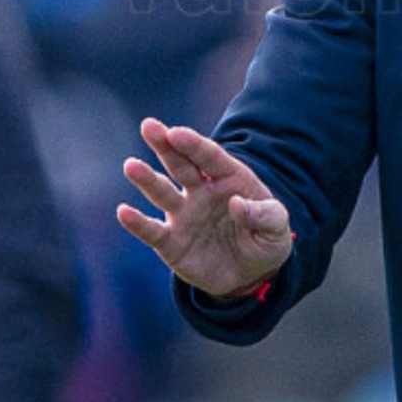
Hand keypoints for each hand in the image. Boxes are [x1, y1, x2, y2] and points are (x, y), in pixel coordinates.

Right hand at [116, 118, 292, 298]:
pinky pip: (152, 231)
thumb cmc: (265, 241)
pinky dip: (138, 223)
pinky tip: (124, 212)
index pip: (210, 157)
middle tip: (149, 126)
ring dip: (147, 180)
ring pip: (162, 192)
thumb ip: (264, 214)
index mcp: (229, 179)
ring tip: (131, 166)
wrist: (250, 274)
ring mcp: (183, 215)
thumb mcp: (277, 228)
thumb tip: (237, 204)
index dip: (194, 144)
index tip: (176, 132)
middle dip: (165, 145)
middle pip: (181, 164)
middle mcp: (201, 191)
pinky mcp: (171, 242)